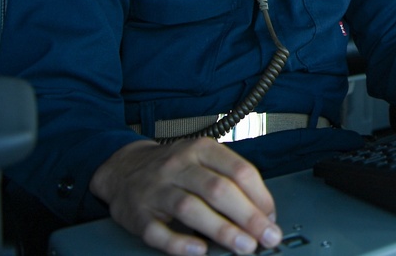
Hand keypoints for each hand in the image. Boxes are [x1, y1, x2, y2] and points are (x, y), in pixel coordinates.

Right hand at [90, 138, 280, 255]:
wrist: (122, 168)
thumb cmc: (175, 168)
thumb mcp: (203, 159)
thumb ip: (231, 179)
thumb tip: (264, 212)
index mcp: (201, 150)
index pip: (238, 170)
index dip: (260, 196)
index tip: (272, 217)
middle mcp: (179, 166)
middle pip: (218, 190)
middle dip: (247, 216)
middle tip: (267, 236)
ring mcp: (156, 190)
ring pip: (191, 209)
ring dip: (222, 230)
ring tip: (244, 246)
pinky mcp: (137, 215)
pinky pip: (158, 232)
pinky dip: (180, 243)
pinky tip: (200, 251)